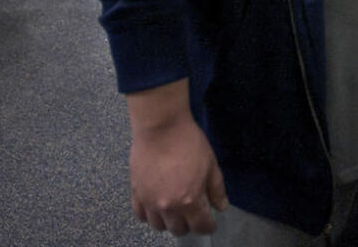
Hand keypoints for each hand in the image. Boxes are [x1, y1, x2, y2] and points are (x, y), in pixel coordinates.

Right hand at [129, 114, 227, 235]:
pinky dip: (149, 216)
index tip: (210, 223)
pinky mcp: (136, 192)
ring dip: (169, 222)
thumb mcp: (210, 164)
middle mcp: (169, 206)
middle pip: (179, 230)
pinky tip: (156, 208)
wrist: (161, 126)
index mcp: (190, 200)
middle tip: (193, 214)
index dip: (208, 227)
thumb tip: (221, 207)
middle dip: (189, 225)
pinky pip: (140, 215)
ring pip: (159, 226)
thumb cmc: (189, 142)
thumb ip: (216, 189)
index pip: (201, 226)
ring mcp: (149, 201)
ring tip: (174, 212)